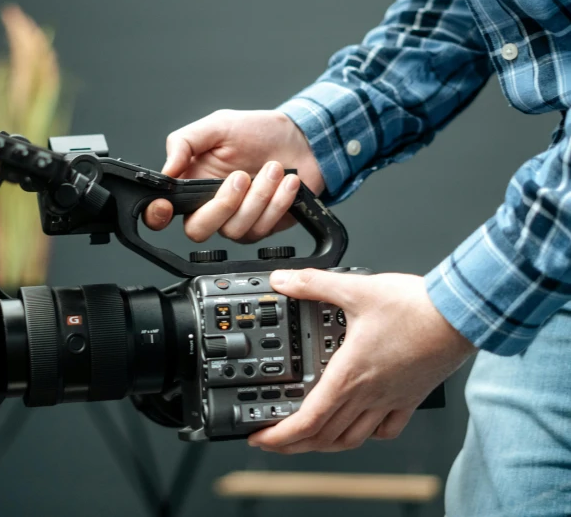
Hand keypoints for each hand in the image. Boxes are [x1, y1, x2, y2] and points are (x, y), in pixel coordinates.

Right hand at [143, 110, 323, 242]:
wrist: (300, 140)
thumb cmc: (258, 132)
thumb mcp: (218, 125)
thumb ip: (185, 142)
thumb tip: (166, 170)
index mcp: (191, 184)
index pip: (161, 212)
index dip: (158, 216)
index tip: (167, 205)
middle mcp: (210, 206)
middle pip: (198, 230)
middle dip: (222, 204)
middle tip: (242, 176)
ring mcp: (236, 220)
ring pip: (235, 229)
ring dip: (259, 196)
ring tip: (274, 167)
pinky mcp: (261, 227)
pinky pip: (262, 227)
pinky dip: (278, 201)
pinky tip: (287, 180)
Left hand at [248, 269, 475, 452]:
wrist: (463, 315)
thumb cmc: (417, 307)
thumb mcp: (356, 288)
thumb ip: (314, 283)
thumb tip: (283, 280)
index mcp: (350, 373)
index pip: (308, 420)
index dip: (280, 436)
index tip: (261, 438)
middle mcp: (369, 394)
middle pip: (324, 436)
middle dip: (293, 444)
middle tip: (274, 442)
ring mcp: (391, 400)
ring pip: (352, 438)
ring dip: (325, 445)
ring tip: (308, 441)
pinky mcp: (410, 398)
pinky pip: (387, 429)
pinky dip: (368, 435)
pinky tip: (361, 428)